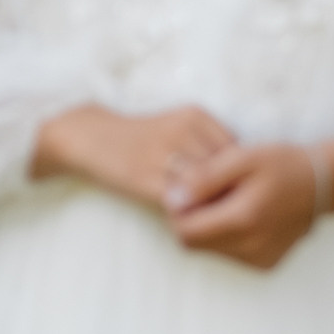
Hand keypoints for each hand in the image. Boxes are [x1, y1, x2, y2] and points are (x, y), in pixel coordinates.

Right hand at [31, 101, 237, 212]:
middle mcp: (183, 130)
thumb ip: (208, 146)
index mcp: (195, 115)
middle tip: (230, 211)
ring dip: (210, 207)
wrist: (90, 137)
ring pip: (205, 188)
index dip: (239, 176)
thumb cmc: (140, 138)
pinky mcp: (145, 178)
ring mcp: (163, 154)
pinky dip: (189, 214)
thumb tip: (243, 180)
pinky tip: (187, 218)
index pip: (236, 151)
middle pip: (225, 171)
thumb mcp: (178, 126)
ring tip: (212, 219)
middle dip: (228, 192)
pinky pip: (180, 203)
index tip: (236, 191)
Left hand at [166, 134, 333, 269]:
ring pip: (210, 249)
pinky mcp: (265, 263)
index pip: (184, 230)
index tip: (187, 188)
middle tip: (205, 192)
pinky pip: (229, 253)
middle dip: (190, 219)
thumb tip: (172, 199)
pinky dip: (226, 235)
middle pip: (194, 243)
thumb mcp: (241, 158)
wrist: (323, 183)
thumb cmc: (282, 164)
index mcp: (243, 220)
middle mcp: (251, 247)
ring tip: (226, 200)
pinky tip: (241, 213)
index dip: (177, 210)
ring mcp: (259, 259)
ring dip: (208, 227)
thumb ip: (204, 178)